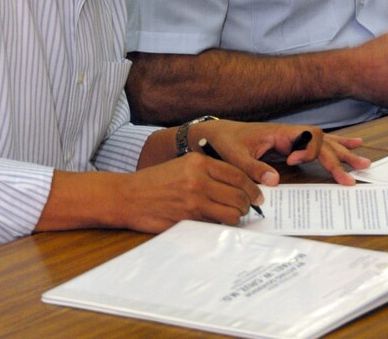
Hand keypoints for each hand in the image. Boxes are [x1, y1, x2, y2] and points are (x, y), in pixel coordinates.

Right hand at [121, 152, 262, 232]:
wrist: (130, 196)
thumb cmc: (156, 181)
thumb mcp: (182, 165)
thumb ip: (207, 170)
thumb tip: (235, 183)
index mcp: (199, 162)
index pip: (237, 174)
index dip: (252, 186)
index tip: (258, 194)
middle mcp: (199, 179)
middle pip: (238, 194)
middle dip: (248, 204)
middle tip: (249, 207)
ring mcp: (194, 200)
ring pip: (232, 212)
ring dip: (237, 216)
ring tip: (235, 216)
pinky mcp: (189, 219)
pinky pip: (217, 224)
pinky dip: (223, 225)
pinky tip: (220, 222)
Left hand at [190, 120, 369, 188]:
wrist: (215, 134)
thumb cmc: (225, 143)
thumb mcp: (235, 157)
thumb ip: (254, 168)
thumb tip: (275, 181)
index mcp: (278, 133)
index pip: (305, 138)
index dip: (305, 151)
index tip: (292, 163)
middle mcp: (289, 133)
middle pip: (321, 141)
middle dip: (337, 157)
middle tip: (352, 175)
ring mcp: (291, 138)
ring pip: (324, 142)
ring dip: (344, 152)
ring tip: (364, 162)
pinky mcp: (290, 144)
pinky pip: (317, 143)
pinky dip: (336, 144)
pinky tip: (353, 145)